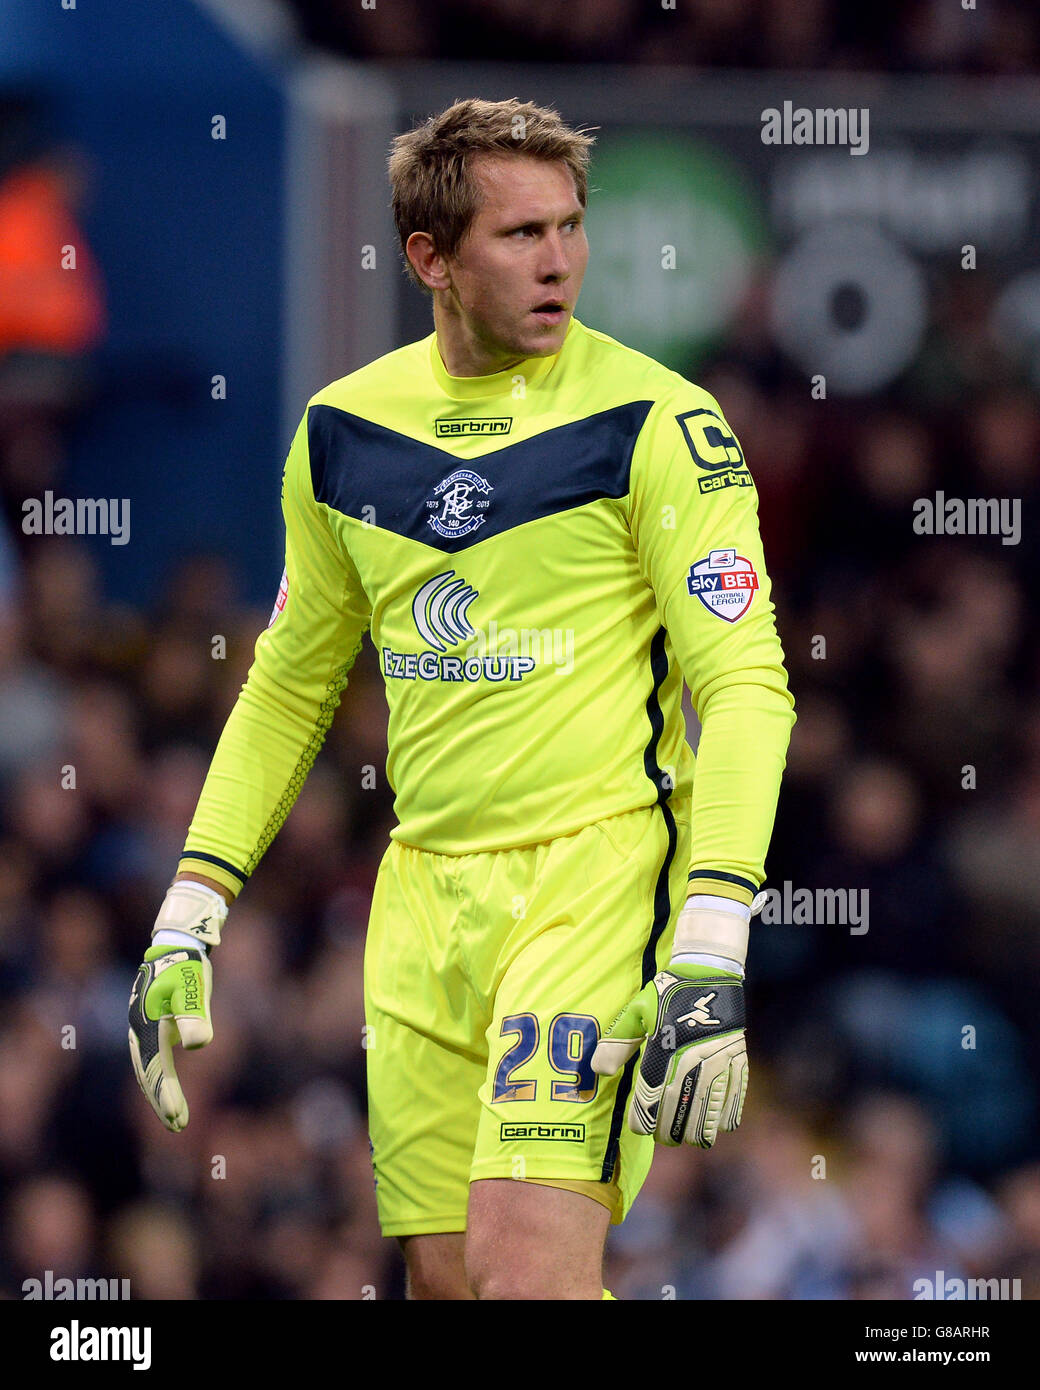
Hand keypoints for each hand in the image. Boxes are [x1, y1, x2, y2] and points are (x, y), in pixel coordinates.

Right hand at [128, 943, 213, 1131]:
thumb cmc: (186, 966)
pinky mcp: (153, 1028)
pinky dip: (160, 1079)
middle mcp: (140, 1030)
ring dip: (160, 1094)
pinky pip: (153, 1061)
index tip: (178, 1116)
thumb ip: (194, 1014)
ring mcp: (144, 1030)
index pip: (155, 1067)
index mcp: (147, 1025)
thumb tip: (198, 1044)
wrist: (175, 946)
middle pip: (147, 1074)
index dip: (166, 1094)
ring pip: (148, 1069)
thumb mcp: (193, 988)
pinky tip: (170, 1093)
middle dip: (162, 1101)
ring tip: (177, 1119)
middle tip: (179, 1126)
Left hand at [591, 962, 746, 1147]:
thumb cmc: (669, 993)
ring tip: (687, 1138)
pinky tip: (714, 1124)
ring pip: (708, 1115)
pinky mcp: (738, 1063)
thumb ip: (618, 1043)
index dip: (643, 1121)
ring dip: (696, 1132)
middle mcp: (691, 1061)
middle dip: (668, 1133)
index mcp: (664, 1049)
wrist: (710, 974)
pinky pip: (732, 1103)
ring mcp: (718, 1063)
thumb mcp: (638, 1012)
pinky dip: (723, 1120)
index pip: (650, 1100)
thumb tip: (599, 1071)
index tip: (639, 1127)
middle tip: (662, 1137)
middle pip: (679, 1114)